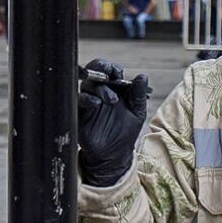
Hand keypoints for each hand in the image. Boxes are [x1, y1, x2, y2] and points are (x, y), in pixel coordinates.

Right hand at [77, 59, 149, 186]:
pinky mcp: (79, 112)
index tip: (118, 73)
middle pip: (95, 72)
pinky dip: (87, 99)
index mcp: (114, 89)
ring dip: (99, 88)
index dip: (112, 68)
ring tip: (112, 100)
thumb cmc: (126, 133)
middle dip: (101, 68)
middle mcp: (100, 92)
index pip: (109, 71)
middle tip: (110, 74)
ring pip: (88, 85)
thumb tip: (142, 76)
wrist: (114, 155)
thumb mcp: (137, 113)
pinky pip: (79, 100)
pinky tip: (96, 103)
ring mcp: (89, 101)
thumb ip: (138, 94)